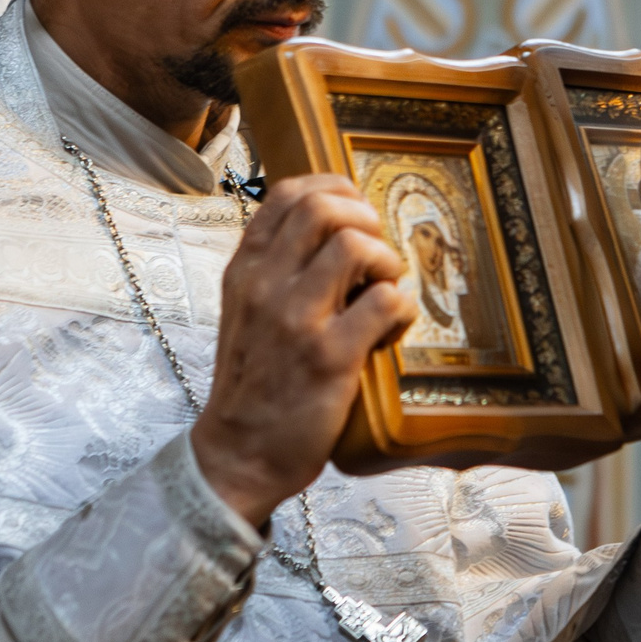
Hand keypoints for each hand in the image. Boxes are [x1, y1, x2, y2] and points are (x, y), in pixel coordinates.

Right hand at [193, 174, 416, 525]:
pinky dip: (401, 307)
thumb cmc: (254, 384)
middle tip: (376, 253)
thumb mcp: (246, 313)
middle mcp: (265, 287)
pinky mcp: (328, 357)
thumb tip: (332, 232)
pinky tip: (392, 327)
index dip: (333, 188)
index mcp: (245, 271)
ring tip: (384, 289)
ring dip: (386, 261)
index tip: (355, 210)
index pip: (286, 194)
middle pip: (322, 207)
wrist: (238, 453)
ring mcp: (295, 321)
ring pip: (354, 246)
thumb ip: (276, 270)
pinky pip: (383, 302)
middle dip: (364, 218)